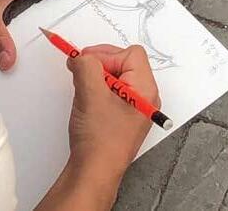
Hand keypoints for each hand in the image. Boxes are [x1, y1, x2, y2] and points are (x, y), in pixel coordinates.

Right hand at [67, 45, 159, 178]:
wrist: (94, 172)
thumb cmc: (100, 141)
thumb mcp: (90, 94)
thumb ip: (86, 66)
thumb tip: (81, 56)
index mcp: (145, 89)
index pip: (130, 54)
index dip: (107, 54)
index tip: (87, 62)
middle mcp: (144, 96)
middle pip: (124, 62)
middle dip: (100, 64)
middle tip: (82, 71)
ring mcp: (134, 106)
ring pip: (115, 76)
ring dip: (96, 77)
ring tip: (84, 89)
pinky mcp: (123, 113)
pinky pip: (111, 90)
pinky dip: (96, 88)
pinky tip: (87, 99)